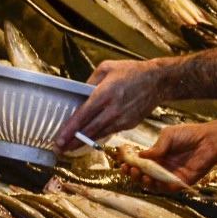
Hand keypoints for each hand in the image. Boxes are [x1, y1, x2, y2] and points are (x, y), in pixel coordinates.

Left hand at [52, 59, 166, 150]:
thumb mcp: (107, 67)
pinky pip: (110, 132)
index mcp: (105, 94)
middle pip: (89, 131)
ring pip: (99, 135)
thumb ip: (90, 81)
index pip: (83, 116)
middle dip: (72, 142)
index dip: (70, 129)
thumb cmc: (132, 72)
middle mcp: (113, 109)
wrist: (158, 81)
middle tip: (58, 150)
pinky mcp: (129, 124)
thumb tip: (80, 94)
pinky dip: (98, 136)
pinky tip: (89, 138)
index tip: (58, 139)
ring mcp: (122, 119)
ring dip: (83, 142)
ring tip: (70, 148)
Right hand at [126, 120, 216, 191]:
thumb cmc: (188, 134)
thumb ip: (156, 147)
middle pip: (144, 177)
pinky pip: (168, 189)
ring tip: (143, 175)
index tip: (123, 164)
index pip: (140, 165)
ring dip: (146, 182)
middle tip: (131, 171)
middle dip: (135, 175)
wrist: (208, 139)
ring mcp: (171, 176)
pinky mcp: (181, 183)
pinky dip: (160, 187)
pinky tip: (155, 180)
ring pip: (154, 185)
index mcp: (157, 157)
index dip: (130, 166)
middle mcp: (162, 168)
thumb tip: (141, 157)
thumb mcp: (168, 136)